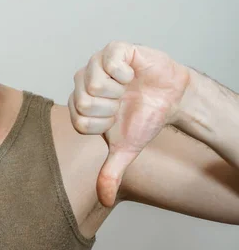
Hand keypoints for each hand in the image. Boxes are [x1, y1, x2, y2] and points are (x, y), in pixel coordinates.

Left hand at [68, 42, 189, 206]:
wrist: (171, 98)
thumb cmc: (143, 118)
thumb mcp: (126, 148)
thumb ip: (111, 171)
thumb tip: (105, 200)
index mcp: (79, 103)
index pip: (79, 120)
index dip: (103, 124)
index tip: (116, 118)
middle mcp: (83, 81)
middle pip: (85, 103)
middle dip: (112, 109)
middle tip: (123, 102)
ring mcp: (96, 63)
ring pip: (95, 85)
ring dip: (120, 92)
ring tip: (127, 88)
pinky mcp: (114, 49)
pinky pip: (110, 63)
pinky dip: (126, 74)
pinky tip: (132, 75)